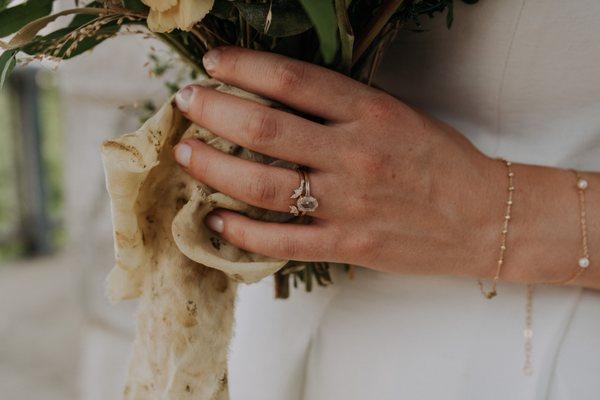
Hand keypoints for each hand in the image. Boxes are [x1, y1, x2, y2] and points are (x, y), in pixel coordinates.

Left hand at [171, 47, 518, 278]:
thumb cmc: (441, 161)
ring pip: (262, 187)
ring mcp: (348, 204)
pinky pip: (282, 242)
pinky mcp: (347, 245)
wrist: (485, 217)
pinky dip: (242, 232)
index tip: (213, 63)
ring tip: (186, 155)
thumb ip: (341, 108)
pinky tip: (216, 220)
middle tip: (187, 102)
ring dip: (214, 168)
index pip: (292, 81)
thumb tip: (276, 99)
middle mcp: (354, 156)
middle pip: (265, 130)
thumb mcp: (397, 115)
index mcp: (370, 113)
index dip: (244, 67)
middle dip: (214, 111)